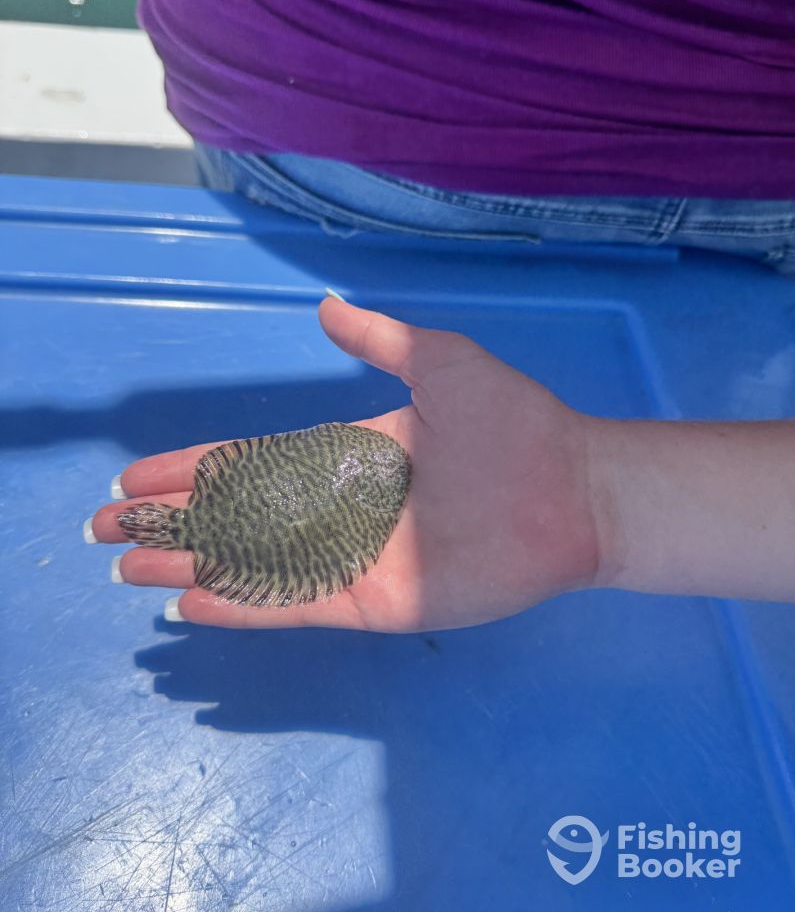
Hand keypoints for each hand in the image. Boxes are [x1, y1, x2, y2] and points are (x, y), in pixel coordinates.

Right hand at [89, 297, 604, 629]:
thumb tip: (323, 306)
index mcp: (349, 457)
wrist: (570, 487)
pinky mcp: (378, 601)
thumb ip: (379, 339)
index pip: (252, 464)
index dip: (192, 469)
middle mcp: (343, 510)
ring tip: (130, 568)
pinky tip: (193, 603)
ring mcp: (357, 559)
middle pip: (238, 518)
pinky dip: (244, 605)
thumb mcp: (438, 362)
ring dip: (191, 566)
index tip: (138, 477)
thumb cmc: (510, 423)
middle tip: (108, 530)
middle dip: (173, 523)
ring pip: (254, 564)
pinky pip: (297, 605)